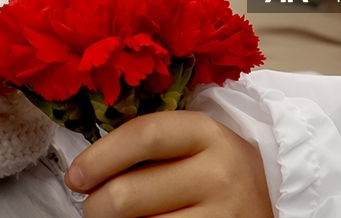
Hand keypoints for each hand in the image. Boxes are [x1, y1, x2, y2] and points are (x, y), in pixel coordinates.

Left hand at [65, 110, 272, 217]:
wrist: (264, 205)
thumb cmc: (210, 172)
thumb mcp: (191, 145)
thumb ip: (147, 146)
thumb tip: (84, 174)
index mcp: (206, 132)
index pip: (143, 136)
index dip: (99, 157)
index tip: (75, 177)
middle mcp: (219, 173)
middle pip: (128, 195)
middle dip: (96, 207)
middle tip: (94, 209)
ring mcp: (222, 216)